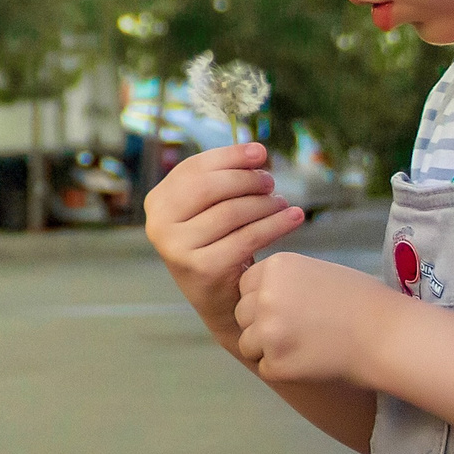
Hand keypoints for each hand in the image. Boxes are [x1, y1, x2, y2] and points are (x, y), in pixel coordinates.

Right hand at [143, 142, 304, 340]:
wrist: (223, 302)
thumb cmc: (219, 245)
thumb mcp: (211, 209)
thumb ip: (224, 179)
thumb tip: (257, 150)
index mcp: (158, 203)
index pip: (194, 168)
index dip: (230, 156)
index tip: (261, 152)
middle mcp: (159, 225)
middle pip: (210, 187)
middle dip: (247, 180)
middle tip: (271, 183)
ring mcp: (177, 249)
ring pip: (232, 212)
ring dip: (265, 203)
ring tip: (283, 203)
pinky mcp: (201, 269)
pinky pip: (247, 237)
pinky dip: (276, 225)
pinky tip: (294, 218)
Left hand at [234, 252, 396, 384]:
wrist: (388, 336)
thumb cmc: (360, 303)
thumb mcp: (315, 272)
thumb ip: (281, 281)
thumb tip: (251, 294)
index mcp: (276, 267)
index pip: (246, 286)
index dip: (264, 300)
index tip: (290, 309)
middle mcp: (265, 296)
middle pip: (242, 315)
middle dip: (262, 325)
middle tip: (300, 330)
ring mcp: (268, 331)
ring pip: (248, 344)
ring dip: (269, 349)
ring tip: (306, 345)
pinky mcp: (276, 364)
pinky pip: (265, 368)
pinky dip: (284, 370)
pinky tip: (312, 360)